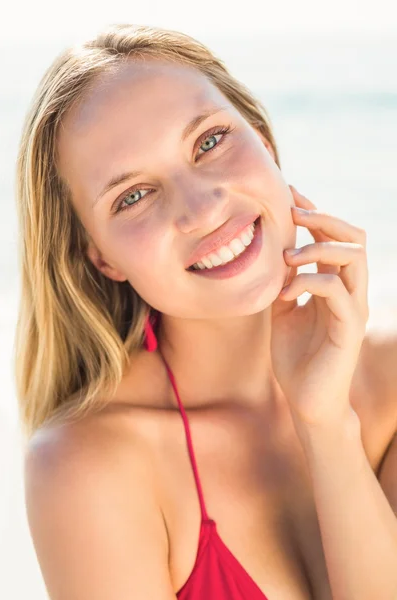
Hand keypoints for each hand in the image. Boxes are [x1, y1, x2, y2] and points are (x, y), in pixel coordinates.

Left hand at [270, 185, 368, 427]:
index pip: (335, 237)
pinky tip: (286, 290)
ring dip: (319, 246)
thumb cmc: (296, 357)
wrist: (306, 400)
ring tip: (288, 254)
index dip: (315, 212)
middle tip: (294, 211)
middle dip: (324, 217)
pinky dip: (308, 281)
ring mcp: (353, 308)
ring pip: (353, 258)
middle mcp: (350, 291)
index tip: (289, 194)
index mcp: (335, 285)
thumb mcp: (282, 311)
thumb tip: (274, 255)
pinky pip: (335, 291)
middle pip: (353, 238)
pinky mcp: (348, 328)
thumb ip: (284, 282)